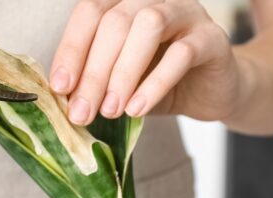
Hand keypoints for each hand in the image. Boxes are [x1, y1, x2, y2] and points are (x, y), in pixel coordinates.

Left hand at [50, 0, 241, 124]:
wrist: (211, 93)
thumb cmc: (159, 83)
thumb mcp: (120, 84)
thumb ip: (96, 83)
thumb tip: (65, 100)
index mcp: (126, 2)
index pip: (91, 12)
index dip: (71, 49)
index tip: (60, 87)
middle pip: (115, 21)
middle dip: (94, 71)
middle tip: (82, 112)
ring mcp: (186, 12)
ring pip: (149, 26)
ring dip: (123, 72)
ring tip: (111, 111)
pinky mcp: (212, 37)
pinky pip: (182, 52)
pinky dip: (156, 83)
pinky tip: (138, 109)